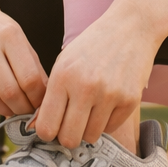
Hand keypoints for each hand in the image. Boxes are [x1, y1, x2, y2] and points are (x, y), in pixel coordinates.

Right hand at [0, 4, 47, 116]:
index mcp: (9, 35)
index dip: (38, 98)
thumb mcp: (21, 41)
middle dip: (22, 109)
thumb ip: (35, 69)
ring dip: (4, 111)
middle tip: (27, 112)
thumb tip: (44, 103)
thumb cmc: (0, 32)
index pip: (29, 78)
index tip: (40, 104)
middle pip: (9, 91)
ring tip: (11, 108)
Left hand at [30, 3, 158, 148]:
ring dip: (87, 128)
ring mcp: (109, 95)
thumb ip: (50, 95)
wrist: (130, 28)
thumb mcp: (64, 63)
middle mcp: (85, 87)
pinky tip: (106, 103)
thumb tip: (37, 128)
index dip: (46, 133)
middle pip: (69, 139)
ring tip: (89, 109)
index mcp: (63, 76)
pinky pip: (110, 129)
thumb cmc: (91, 47)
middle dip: (67, 136)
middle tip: (70, 124)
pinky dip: (105, 122)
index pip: (47, 126)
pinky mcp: (130, 101)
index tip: (51, 128)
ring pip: (90, 137)